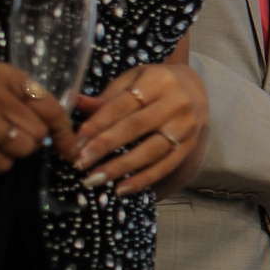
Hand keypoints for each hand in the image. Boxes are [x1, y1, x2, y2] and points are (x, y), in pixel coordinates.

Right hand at [0, 64, 74, 172]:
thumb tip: (70, 135)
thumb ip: (29, 104)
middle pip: (39, 131)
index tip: (67, 145)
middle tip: (5, 137)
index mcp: (0, 74)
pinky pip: (2, 164)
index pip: (51, 106)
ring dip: (12, 154)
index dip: (63, 130)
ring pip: (24, 148)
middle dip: (29, 141)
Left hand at [73, 61, 209, 194]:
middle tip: (81, 162)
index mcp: (158, 81)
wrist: (194, 89)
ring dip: (121, 167)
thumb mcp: (132, 80)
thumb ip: (107, 97)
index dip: (99, 122)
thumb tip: (76, 103)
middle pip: (137, 127)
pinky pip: (166, 165)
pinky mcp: (190, 145)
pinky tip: (122, 189)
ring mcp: (186, 126)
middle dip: (106, 146)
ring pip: (152, 150)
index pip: (123, 103)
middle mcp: (176, 103)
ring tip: (95, 179)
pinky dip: (143, 179)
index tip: (78, 139)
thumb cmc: (154, 84)